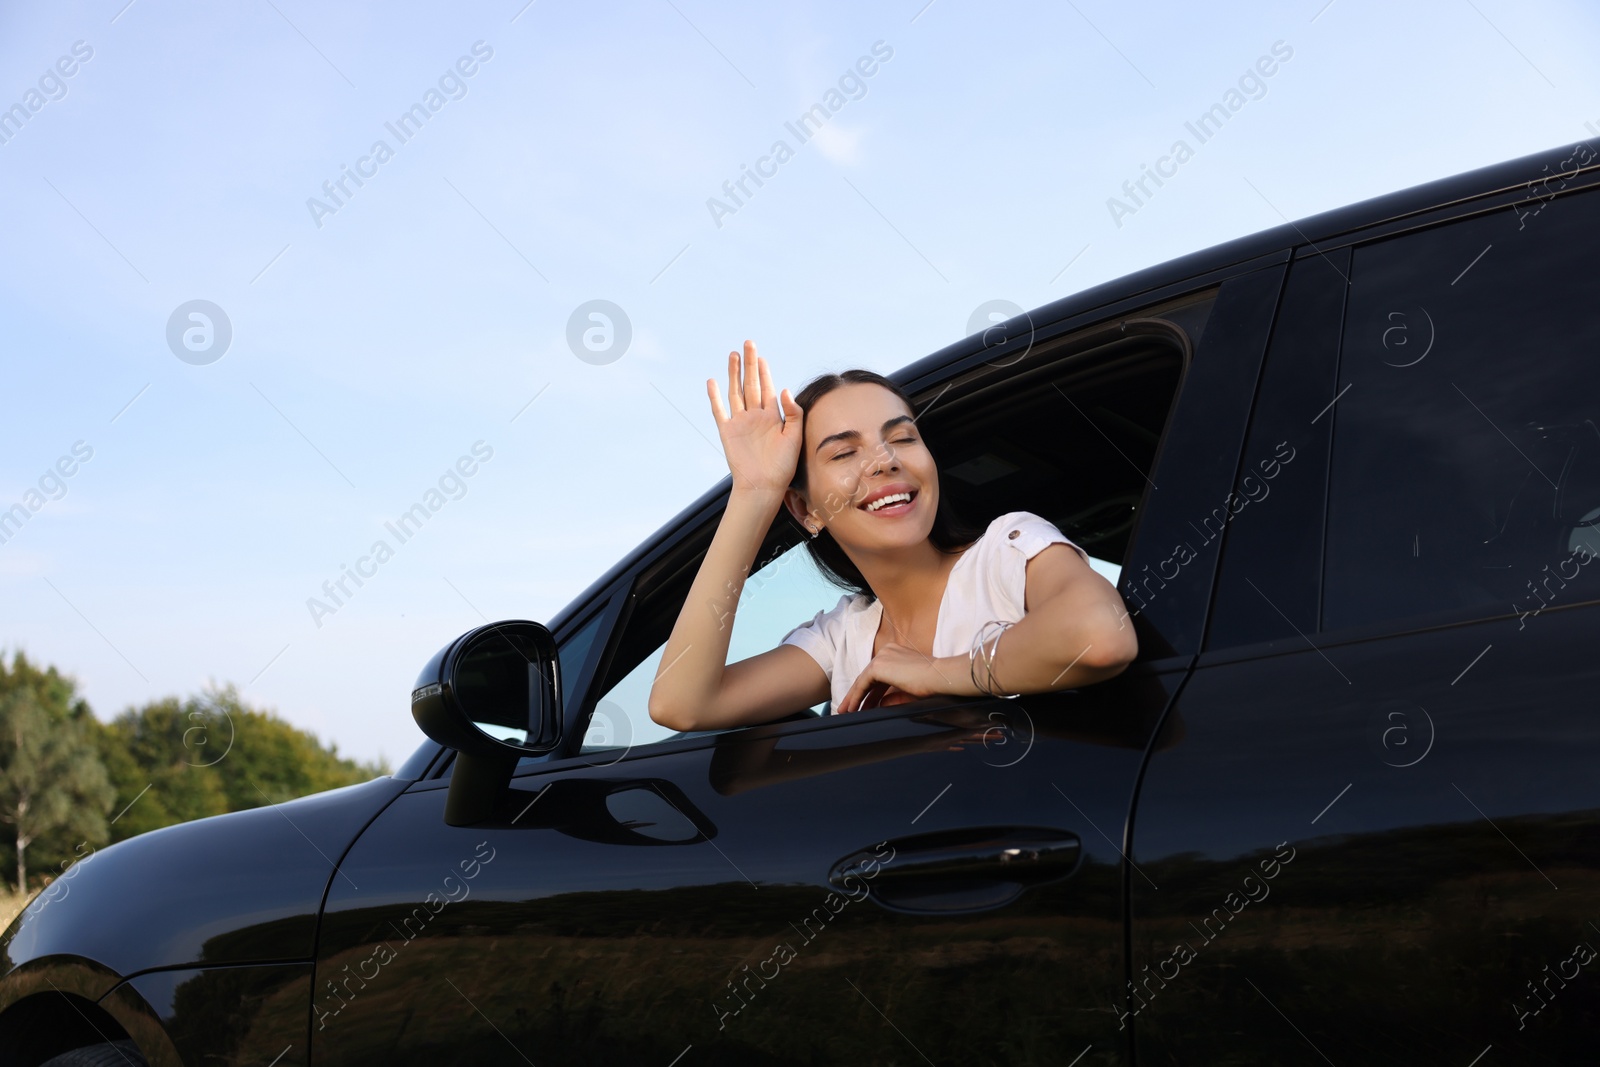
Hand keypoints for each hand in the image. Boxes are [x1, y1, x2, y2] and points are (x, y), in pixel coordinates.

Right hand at [707, 340, 803, 495]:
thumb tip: (785, 389)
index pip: (767, 388)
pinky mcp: (727, 431)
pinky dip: (715, 396)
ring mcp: (740, 422)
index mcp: (773, 417)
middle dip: (750, 364)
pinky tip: (713, 381)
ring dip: (734, 374)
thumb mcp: (795, 438)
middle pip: (751, 384)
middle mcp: (755, 416)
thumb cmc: (782, 466)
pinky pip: (719, 411)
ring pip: (736, 392)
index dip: (764, 372)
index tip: (761, 356)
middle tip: (748, 343)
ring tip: (733, 355)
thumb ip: (793, 413)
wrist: (764, 486)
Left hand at [837, 644, 963, 713]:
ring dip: (853, 698)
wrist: (941, 677)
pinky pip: (862, 684)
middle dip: (858, 696)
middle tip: (849, 710)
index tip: (865, 706)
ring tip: (846, 712)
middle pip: (868, 677)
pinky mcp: (878, 666)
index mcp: (896, 653)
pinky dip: (855, 697)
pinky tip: (852, 709)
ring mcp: (882, 657)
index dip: (870, 692)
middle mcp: (887, 651)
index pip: (878, 675)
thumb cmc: (932, 685)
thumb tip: (879, 704)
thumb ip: (894, 697)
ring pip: (863, 680)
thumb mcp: (909, 691)